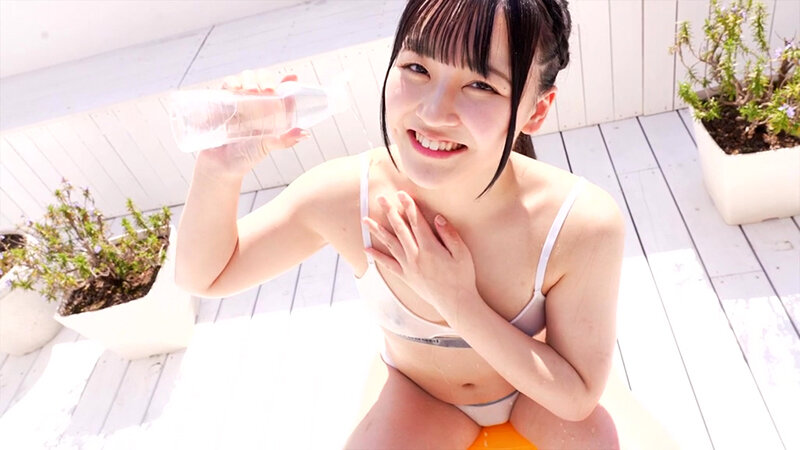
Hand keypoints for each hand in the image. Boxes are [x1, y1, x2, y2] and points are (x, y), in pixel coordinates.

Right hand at [196, 70, 309, 177]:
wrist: (219, 166)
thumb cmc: (245, 157)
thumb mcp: (267, 146)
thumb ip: (285, 140)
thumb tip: (305, 134)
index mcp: (268, 110)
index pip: (279, 90)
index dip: (286, 81)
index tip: (292, 77)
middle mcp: (254, 102)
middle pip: (261, 78)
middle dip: (265, 79)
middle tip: (268, 90)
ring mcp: (237, 100)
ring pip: (244, 78)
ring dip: (249, 79)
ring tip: (250, 90)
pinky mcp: (221, 102)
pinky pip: (226, 85)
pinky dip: (231, 82)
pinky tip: (234, 88)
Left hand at [361, 191, 477, 317]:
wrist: (455, 302)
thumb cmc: (462, 277)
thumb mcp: (462, 253)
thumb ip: (449, 234)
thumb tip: (437, 218)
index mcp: (430, 247)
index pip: (416, 222)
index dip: (409, 206)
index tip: (401, 194)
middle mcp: (415, 255)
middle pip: (400, 229)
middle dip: (390, 212)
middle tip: (381, 198)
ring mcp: (408, 266)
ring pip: (390, 244)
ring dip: (378, 230)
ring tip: (366, 220)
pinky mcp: (406, 276)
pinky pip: (388, 264)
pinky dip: (377, 256)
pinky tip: (367, 249)